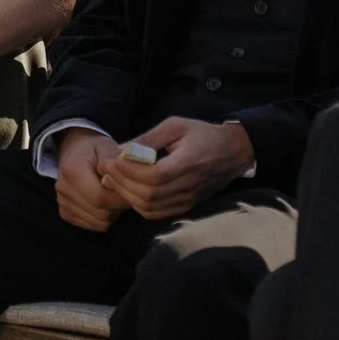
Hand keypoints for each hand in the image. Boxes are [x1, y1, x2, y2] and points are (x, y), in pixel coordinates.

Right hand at [53, 130, 124, 231]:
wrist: (73, 150)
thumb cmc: (94, 148)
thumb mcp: (107, 146)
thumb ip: (116, 164)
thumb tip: (126, 180)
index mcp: (73, 171)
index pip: (100, 197)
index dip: (121, 198)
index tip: (133, 191)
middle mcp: (64, 190)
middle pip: (101, 213)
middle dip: (119, 206)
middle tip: (125, 193)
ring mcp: (62, 203)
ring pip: (99, 223)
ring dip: (113, 213)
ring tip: (114, 196)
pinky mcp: (65, 213)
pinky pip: (93, 225)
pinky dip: (103, 218)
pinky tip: (105, 203)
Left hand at [96, 117, 253, 221]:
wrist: (233, 152)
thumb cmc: (203, 134)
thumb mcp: (176, 125)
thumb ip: (149, 138)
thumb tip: (121, 150)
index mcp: (188, 163)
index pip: (153, 176)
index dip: (128, 171)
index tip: (110, 160)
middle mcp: (188, 186)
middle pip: (148, 194)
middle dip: (121, 183)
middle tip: (105, 170)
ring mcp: (188, 200)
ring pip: (150, 207)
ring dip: (127, 195)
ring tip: (113, 179)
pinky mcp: (185, 206)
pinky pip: (156, 213)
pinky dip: (138, 204)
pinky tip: (129, 190)